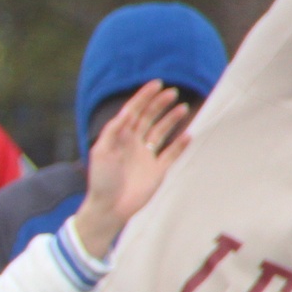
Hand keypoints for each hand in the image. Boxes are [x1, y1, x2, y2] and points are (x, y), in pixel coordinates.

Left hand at [72, 81, 192, 258]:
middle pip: (149, 118)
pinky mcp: (158, 170)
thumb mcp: (102, 152)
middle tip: (173, 93)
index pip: (133, 112)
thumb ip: (113, 132)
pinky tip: (189, 134)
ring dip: (171, 119)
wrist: (110, 207)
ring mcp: (147, 156)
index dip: (144, 97)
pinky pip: (172, 153)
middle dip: (160, 104)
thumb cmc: (101, 180)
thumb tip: (126, 113)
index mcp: (119, 137)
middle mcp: (134, 144)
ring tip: (183, 108)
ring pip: (161, 132)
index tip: (157, 84)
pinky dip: (181, 144)